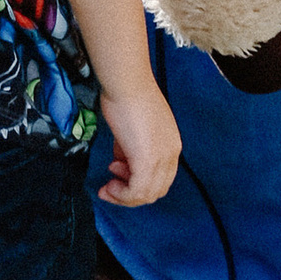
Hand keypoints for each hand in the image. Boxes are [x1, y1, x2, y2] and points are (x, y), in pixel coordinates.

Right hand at [95, 77, 179, 207]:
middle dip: (131, 192)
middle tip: (112, 184)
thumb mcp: (135, 128)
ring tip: (108, 187)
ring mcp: (161, 159)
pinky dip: (121, 194)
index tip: (118, 173)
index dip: (139, 182)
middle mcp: (171, 154)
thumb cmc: (128, 96)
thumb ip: (132, 147)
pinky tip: (109, 185)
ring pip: (146, 195)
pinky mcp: (147, 161)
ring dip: (124, 196)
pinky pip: (136, 191)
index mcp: (172, 144)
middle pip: (156, 190)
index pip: (161, 178)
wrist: (126, 83)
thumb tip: (122, 160)